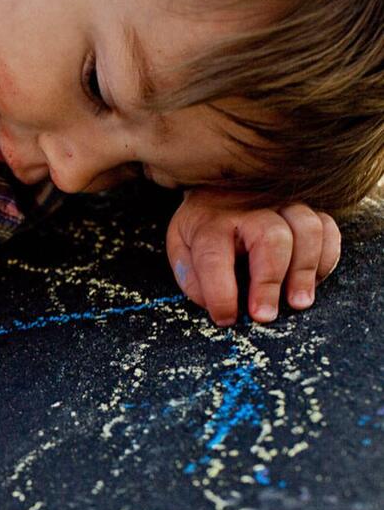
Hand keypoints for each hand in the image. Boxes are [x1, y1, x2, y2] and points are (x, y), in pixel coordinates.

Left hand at [166, 188, 340, 325]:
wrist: (218, 190)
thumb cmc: (202, 229)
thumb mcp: (181, 250)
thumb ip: (192, 278)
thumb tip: (216, 306)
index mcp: (208, 222)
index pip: (214, 255)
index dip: (221, 292)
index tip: (226, 319)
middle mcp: (247, 208)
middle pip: (270, 237)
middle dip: (269, 281)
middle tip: (265, 316)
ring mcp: (281, 204)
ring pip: (306, 228)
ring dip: (305, 270)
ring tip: (298, 303)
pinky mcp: (305, 207)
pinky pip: (327, 227)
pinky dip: (326, 256)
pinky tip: (312, 280)